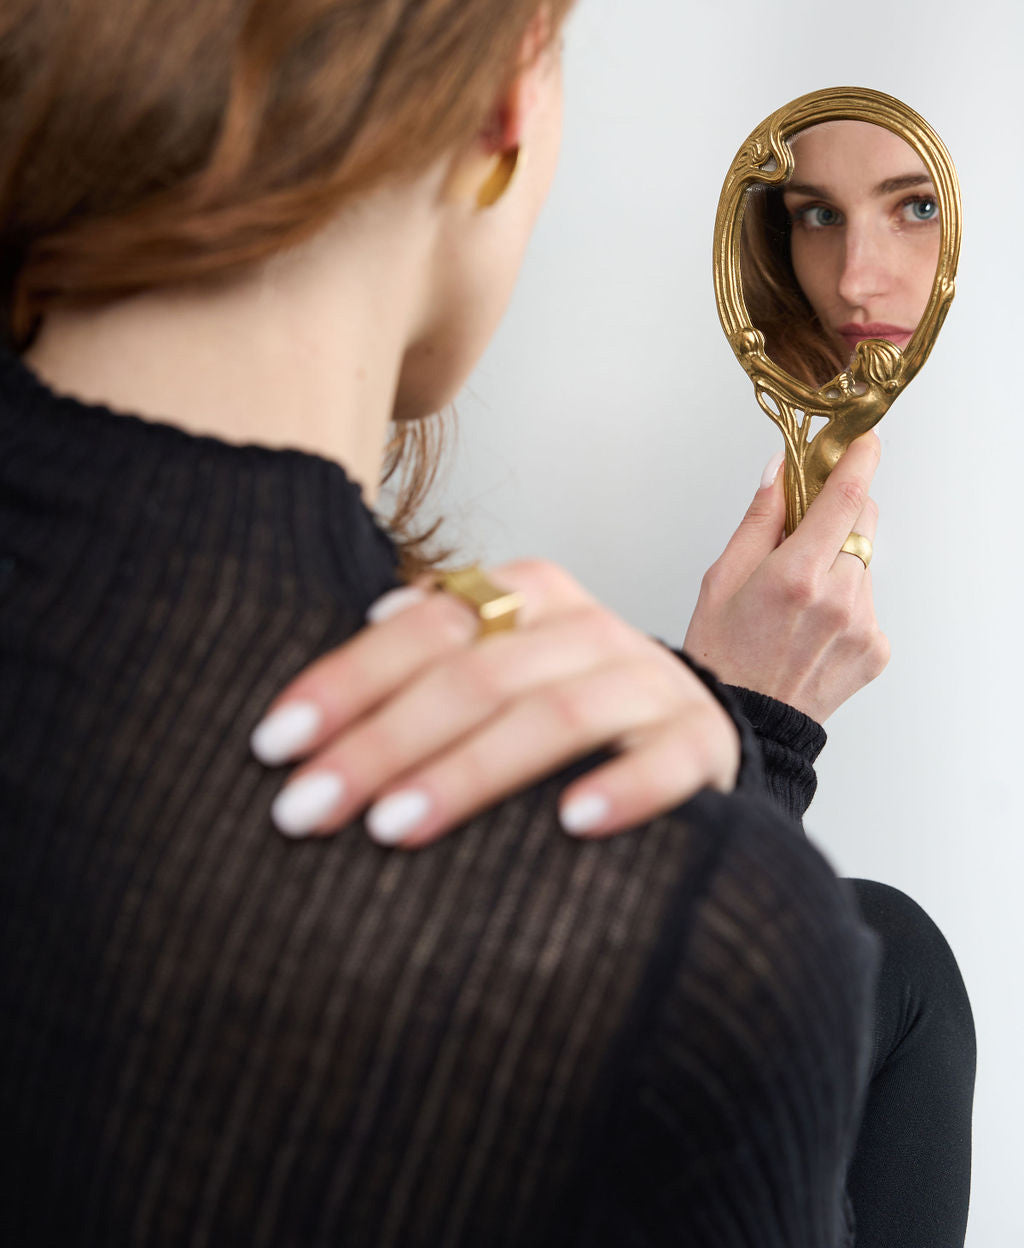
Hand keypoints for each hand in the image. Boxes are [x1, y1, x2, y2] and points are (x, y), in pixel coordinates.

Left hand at [248, 559, 739, 845]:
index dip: (346, 681)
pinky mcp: (700, 742)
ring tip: (393, 827)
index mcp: (527, 593)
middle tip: (305, 809)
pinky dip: (622, 789)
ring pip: (555, 714)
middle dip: (381, 743)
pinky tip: (569, 825)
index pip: (426, 625)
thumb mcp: (497, 661)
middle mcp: (587, 627)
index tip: (274, 744)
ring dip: (470, 772)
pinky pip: (664, 761)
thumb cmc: (560, 702)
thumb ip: (431, 645)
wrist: (688, 728)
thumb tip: (360, 617)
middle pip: (477, 675)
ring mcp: (648, 682)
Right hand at [683, 432, 889, 722]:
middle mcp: (838, 599)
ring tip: (797, 600)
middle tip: (802, 532)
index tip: (865, 439)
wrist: (745, 724)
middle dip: (840, 512)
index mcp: (796, 575)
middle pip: (862, 523)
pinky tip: (811, 627)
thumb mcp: (722, 578)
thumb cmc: (722, 654)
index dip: (860, 460)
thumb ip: (759, 520)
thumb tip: (780, 471)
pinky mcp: (876, 650)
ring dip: (839, 563)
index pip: (845, 498)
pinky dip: (845, 602)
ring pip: (863, 564)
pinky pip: (868, 604)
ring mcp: (863, 627)